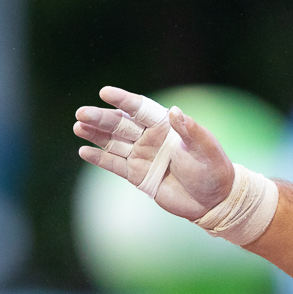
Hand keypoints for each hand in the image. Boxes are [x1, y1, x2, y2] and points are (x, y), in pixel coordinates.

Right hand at [74, 86, 233, 219]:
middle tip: (81, 113)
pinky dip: (99, 158)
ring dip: (95, 134)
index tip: (105, 92)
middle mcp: (151, 138)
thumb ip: (191, 131)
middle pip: (121, 124)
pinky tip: (84, 151)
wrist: (214, 201)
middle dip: (101, 118)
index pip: (140, 109)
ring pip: (113, 142)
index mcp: (166, 127)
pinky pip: (114, 164)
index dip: (123, 100)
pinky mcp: (138, 175)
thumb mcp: (206, 150)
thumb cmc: (214, 171)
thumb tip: (174, 111)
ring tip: (78, 127)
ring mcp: (142, 156)